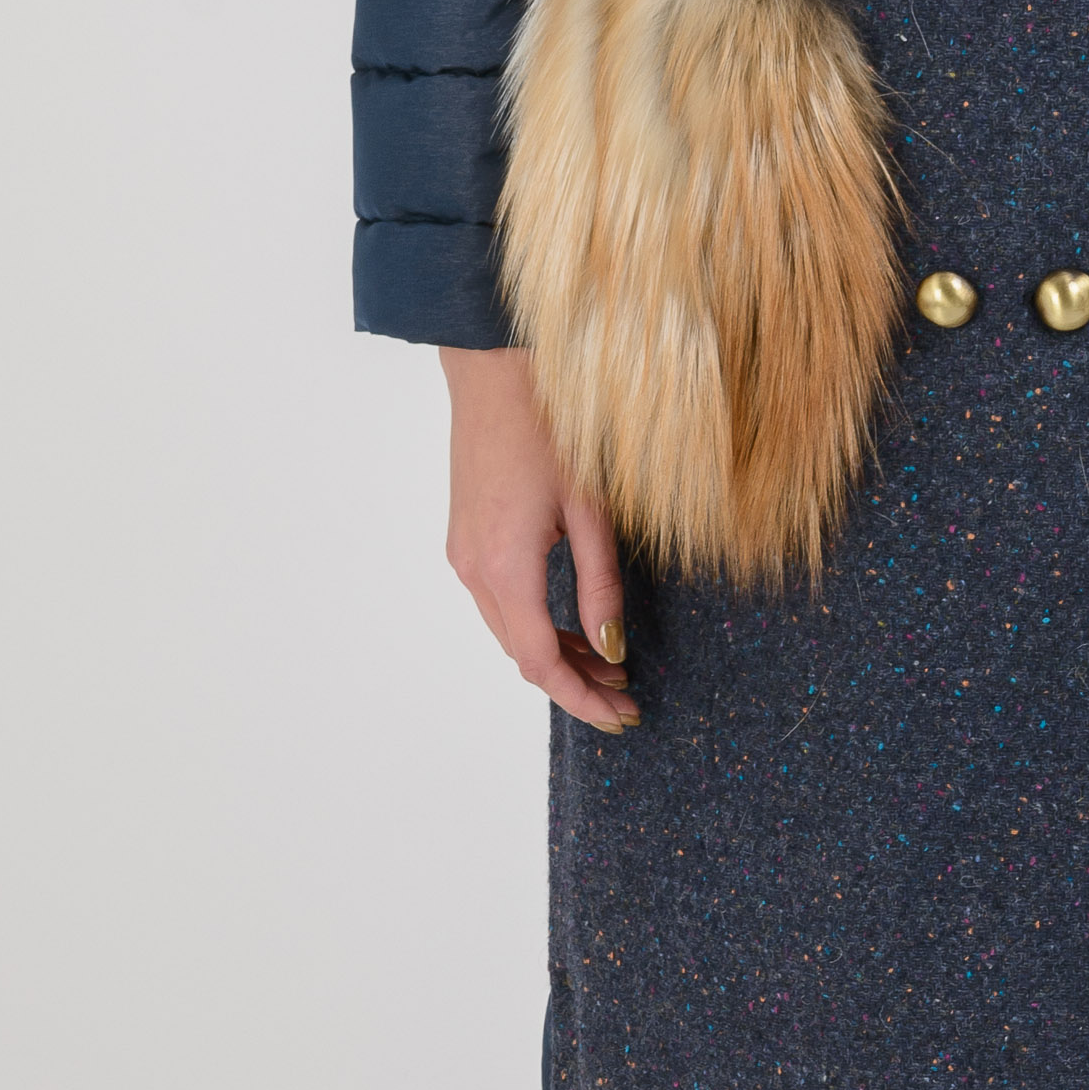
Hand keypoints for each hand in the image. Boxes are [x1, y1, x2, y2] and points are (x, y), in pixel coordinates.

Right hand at [437, 347, 636, 732]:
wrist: (495, 372)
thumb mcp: (591, 511)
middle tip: (626, 697)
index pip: (541, 663)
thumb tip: (612, 647)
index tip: (621, 717)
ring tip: (609, 664)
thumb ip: (601, 585)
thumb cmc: (549, 429)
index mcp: (504, 568)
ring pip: (510, 631)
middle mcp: (473, 569)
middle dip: (574, 683)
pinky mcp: (466, 538)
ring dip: (556, 654)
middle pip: (523, 655)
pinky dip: (536, 624)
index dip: (581, 699)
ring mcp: (463, 554)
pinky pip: (500, 603)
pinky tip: (573, 624)